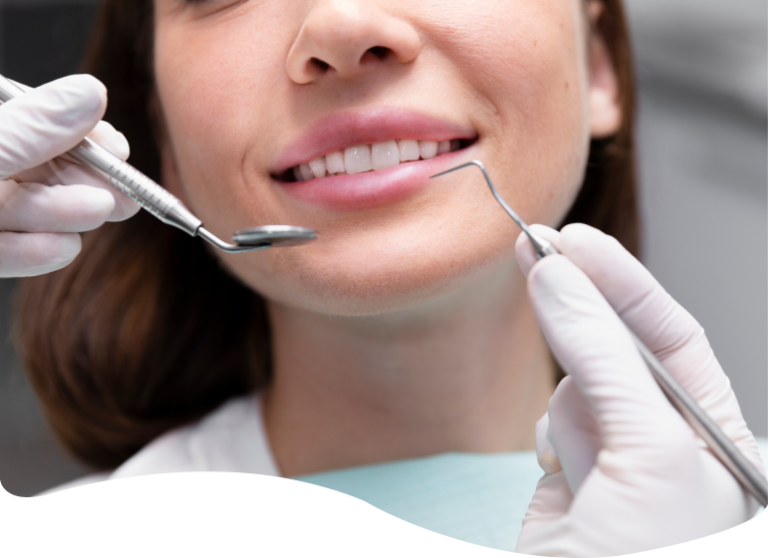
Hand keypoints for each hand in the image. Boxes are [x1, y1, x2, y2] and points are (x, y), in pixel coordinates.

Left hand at [0, 74, 139, 277]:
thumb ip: (30, 128)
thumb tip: (89, 95)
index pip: (41, 123)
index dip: (83, 137)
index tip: (116, 149)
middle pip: (41, 171)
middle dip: (84, 182)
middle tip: (124, 194)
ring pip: (28, 212)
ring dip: (63, 215)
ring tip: (95, 211)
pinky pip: (4, 253)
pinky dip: (32, 254)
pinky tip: (60, 249)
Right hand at [514, 224, 762, 556]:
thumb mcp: (648, 454)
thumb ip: (602, 357)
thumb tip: (559, 279)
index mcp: (718, 443)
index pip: (673, 340)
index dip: (624, 284)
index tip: (573, 242)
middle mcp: (670, 447)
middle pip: (620, 352)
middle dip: (583, 303)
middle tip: (537, 249)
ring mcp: (614, 463)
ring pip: (576, 387)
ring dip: (565, 390)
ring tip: (573, 437)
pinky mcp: (566, 481)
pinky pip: (550, 425)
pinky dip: (548, 433)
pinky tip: (558, 470)